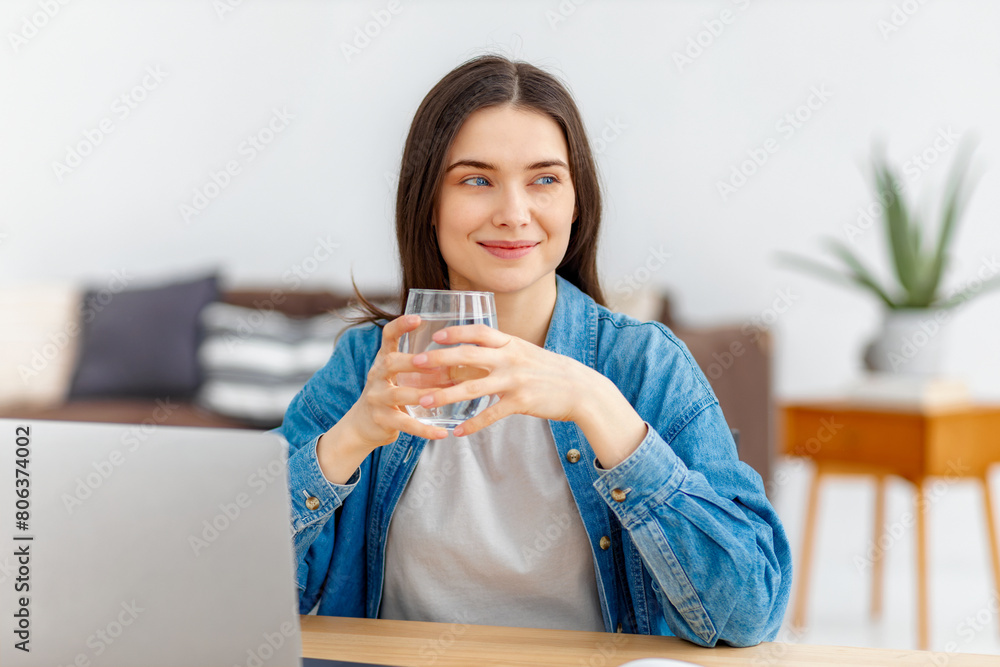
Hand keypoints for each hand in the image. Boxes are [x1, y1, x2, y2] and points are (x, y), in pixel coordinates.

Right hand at [339, 314, 450, 448]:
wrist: (363, 425)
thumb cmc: (391, 394)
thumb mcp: (399, 375)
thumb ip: (422, 366)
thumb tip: (462, 358)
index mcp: (383, 360)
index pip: (387, 336)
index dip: (400, 325)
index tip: (417, 317)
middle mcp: (377, 375)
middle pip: (391, 362)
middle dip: (413, 361)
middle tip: (436, 363)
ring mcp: (377, 398)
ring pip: (400, 394)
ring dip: (424, 395)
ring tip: (446, 396)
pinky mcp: (381, 420)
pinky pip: (405, 424)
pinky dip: (425, 430)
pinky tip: (442, 433)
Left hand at [410, 324, 592, 435]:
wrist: (580, 389)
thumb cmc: (550, 371)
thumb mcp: (525, 353)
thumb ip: (500, 352)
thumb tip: (471, 354)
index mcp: (510, 343)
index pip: (478, 331)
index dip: (455, 332)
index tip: (435, 335)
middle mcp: (510, 359)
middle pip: (468, 356)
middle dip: (439, 359)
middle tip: (415, 363)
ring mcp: (514, 381)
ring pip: (472, 388)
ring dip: (445, 395)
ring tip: (424, 402)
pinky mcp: (520, 402)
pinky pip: (490, 415)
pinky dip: (472, 424)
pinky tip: (457, 431)